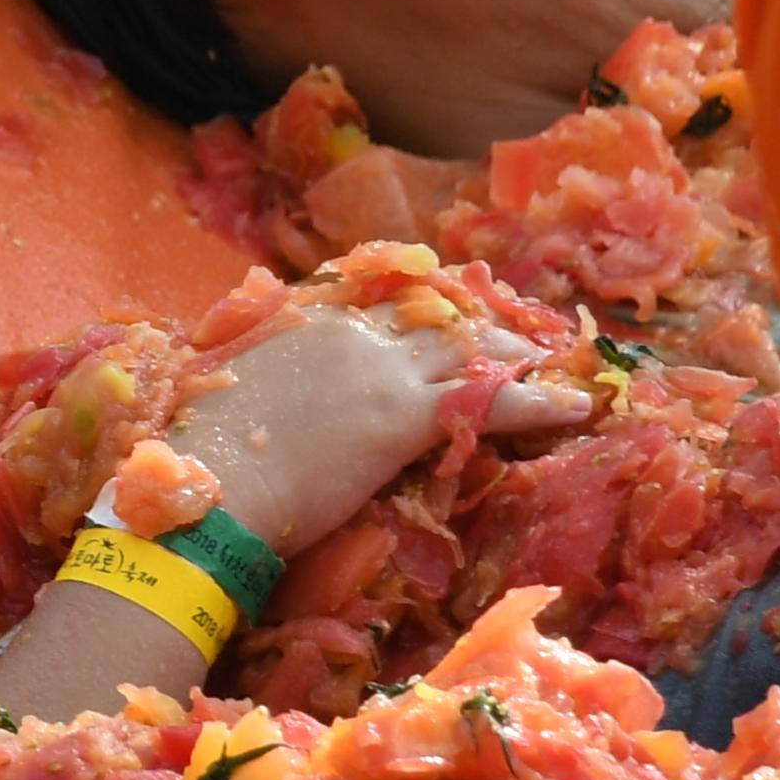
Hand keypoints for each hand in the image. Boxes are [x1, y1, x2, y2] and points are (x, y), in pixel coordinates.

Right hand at [167, 304, 587, 550]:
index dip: (421, 303)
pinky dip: (539, 400)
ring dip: (516, 354)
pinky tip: (574, 404)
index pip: (381, 295)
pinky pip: (491, 400)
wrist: (212, 484)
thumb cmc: (205, 452)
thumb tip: (263, 390)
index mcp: (307, 320)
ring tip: (549, 360)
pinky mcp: (407, 415)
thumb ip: (261, 375)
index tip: (445, 308)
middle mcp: (353, 333)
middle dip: (478, 324)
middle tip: (513, 335)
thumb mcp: (230, 391)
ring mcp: (384, 370)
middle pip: (435, 315)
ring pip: (470, 348)